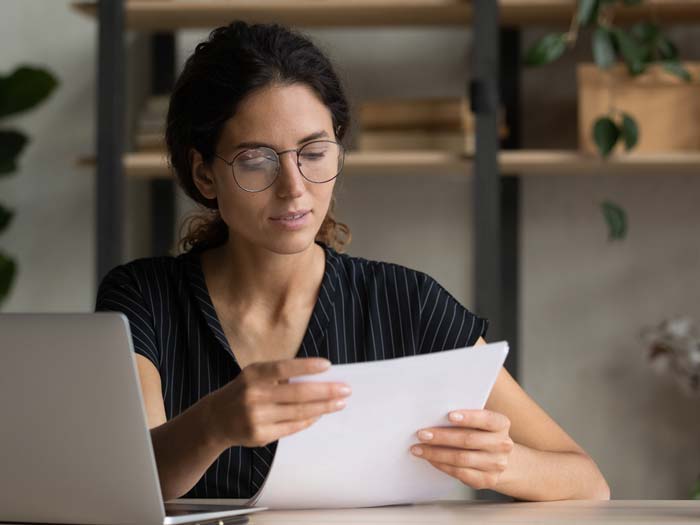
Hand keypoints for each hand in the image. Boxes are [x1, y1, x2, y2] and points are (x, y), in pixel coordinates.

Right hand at [205, 358, 350, 448]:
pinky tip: (320, 414)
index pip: (283, 369)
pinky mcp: (260, 435)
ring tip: (339, 402)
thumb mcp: (255, 376)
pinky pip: (292, 427)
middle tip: (345, 389)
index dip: (306, 366)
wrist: (216, 419)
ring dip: (323, 407)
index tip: (328, 365)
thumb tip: (318, 378)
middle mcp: (253, 395)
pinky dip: (309, 420)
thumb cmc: (244, 391)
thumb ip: (281, 376)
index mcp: (253, 375)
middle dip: (325, 391)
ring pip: (298, 412)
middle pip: (297, 393)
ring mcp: (256, 417)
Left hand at [410, 409, 513, 489]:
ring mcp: (496, 464)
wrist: (500, 459)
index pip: (486, 419)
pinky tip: (431, 459)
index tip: (449, 415)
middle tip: (422, 434)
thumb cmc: (482, 434)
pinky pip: (460, 473)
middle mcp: (502, 444)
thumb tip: (435, 415)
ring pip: (461, 458)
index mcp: (501, 424)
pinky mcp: (487, 480)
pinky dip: (442, 465)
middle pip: (468, 440)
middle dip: (442, 437)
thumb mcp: (480, 423)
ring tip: (419, 448)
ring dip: (436, 453)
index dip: (468, 417)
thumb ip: (464, 418)